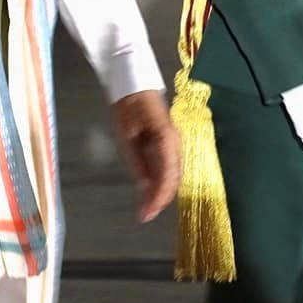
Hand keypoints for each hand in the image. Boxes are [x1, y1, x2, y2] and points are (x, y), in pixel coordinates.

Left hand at [110, 90, 177, 222]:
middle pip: (173, 179)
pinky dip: (159, 183)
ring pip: (171, 176)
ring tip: (145, 210)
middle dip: (160, 200)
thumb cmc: (128, 108)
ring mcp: (173, 144)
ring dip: (160, 194)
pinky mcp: (167, 145)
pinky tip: (149, 194)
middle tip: (144, 216)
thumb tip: (144, 192)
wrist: (133, 86)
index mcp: (167, 140)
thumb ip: (138, 164)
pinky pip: (167, 168)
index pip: (168, 176)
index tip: (147, 214)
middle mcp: (175, 144)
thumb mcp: (127, 137)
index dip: (159, 198)